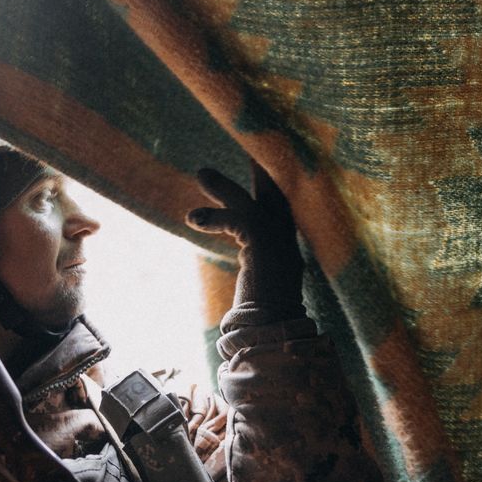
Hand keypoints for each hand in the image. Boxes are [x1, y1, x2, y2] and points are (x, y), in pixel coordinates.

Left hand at [186, 164, 306, 323]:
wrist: (275, 336)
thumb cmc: (266, 320)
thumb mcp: (259, 288)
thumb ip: (256, 270)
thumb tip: (247, 275)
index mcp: (287, 248)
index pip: (281, 207)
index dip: (271, 185)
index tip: (260, 163)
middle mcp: (289, 241)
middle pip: (277, 194)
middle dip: (264, 169)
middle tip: (251, 145)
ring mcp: (280, 242)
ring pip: (253, 201)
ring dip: (224, 186)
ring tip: (201, 173)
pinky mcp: (265, 246)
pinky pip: (238, 220)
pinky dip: (214, 218)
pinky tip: (192, 218)